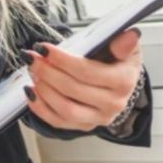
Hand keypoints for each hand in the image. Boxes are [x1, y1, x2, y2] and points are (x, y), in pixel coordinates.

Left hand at [23, 27, 142, 131]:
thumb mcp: (123, 47)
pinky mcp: (85, 126)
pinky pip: (59, 122)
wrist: (119, 81)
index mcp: (124, 81)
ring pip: (65, 109)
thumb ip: (122, 43)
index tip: (44, 48)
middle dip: (48, 72)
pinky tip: (32, 92)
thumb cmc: (116, 61)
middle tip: (33, 59)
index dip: (62, 60)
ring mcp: (99, 118)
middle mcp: (114, 104)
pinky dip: (41, 108)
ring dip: (44, 90)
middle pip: (73, 90)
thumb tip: (130, 36)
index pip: (87, 71)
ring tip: (33, 73)